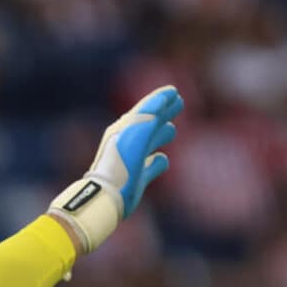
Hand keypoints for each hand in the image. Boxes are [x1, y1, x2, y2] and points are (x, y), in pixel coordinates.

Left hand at [48, 86, 183, 253]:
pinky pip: (151, 166)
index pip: (145, 109)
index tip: (173, 91)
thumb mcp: (136, 133)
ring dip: (160, 134)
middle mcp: (127, 142)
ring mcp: (132, 161)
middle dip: (163, 112)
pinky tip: (163, 160)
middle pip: (149, 123)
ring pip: (150, 143)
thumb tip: (165, 97)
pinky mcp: (137, 179)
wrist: (108, 195)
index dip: (159, 99)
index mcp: (124, 129)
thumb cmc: (120, 162)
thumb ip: (150, 113)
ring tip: (172, 130)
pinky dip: (158, 161)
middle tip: (179, 103)